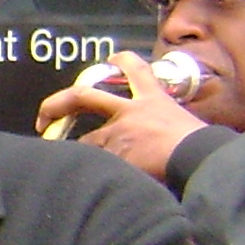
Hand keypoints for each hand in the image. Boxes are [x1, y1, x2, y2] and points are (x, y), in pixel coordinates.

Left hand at [34, 54, 209, 182]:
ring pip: (87, 143)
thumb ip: (165, 125)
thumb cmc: (201, 146)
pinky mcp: (114, 155)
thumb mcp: (186, 124)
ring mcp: (118, 133)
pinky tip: (99, 187)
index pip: (136, 68)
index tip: (112, 57)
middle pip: (83, 96)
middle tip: (43, 117)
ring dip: (84, 156)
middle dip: (55, 104)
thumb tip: (161, 137)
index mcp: (153, 99)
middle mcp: (130, 110)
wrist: (199, 158)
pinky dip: (96, 176)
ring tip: (81, 169)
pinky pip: (97, 166)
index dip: (121, 60)